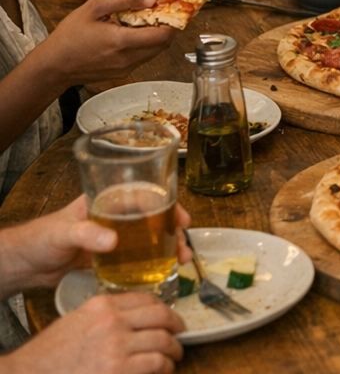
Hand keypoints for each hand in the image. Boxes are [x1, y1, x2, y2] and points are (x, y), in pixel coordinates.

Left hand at [0, 196, 190, 294]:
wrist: (26, 265)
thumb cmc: (41, 238)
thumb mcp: (63, 231)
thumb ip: (86, 234)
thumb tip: (113, 241)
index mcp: (107, 198)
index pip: (145, 195)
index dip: (167, 204)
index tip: (181, 219)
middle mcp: (116, 215)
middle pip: (154, 217)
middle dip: (174, 229)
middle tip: (185, 245)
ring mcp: (116, 237)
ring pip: (150, 238)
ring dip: (168, 247)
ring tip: (181, 261)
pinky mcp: (111, 257)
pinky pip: (138, 258)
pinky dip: (153, 263)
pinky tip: (163, 272)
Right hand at [1, 293, 183, 373]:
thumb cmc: (49, 356)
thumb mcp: (77, 322)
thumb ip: (105, 316)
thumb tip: (134, 320)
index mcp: (102, 305)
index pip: (147, 299)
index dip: (164, 309)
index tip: (170, 317)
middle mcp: (112, 321)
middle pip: (161, 316)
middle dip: (177, 326)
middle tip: (181, 334)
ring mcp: (116, 347)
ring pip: (162, 341)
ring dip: (174, 350)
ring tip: (175, 356)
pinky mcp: (118, 371)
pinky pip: (155, 364)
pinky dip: (164, 368)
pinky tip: (164, 370)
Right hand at [39, 0, 177, 87]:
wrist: (53, 66)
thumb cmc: (70, 35)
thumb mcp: (93, 8)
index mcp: (123, 42)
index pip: (164, 35)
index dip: (173, 21)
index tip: (173, 8)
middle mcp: (129, 59)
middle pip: (164, 45)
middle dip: (167, 28)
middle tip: (161, 13)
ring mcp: (126, 69)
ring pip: (154, 52)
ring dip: (156, 37)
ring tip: (146, 21)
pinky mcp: (122, 74)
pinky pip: (142, 58)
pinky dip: (145, 45)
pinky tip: (132, 34)